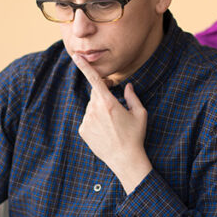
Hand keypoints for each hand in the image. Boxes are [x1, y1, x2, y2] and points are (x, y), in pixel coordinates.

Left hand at [71, 53, 152, 193]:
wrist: (124, 159)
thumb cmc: (135, 136)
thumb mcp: (140, 114)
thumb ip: (132, 97)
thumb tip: (127, 86)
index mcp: (108, 103)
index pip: (95, 80)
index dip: (85, 66)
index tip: (76, 56)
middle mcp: (95, 110)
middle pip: (96, 94)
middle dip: (104, 95)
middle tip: (116, 107)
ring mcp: (87, 120)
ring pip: (92, 107)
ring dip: (100, 110)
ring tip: (113, 125)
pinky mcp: (83, 130)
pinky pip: (88, 119)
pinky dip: (95, 121)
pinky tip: (105, 131)